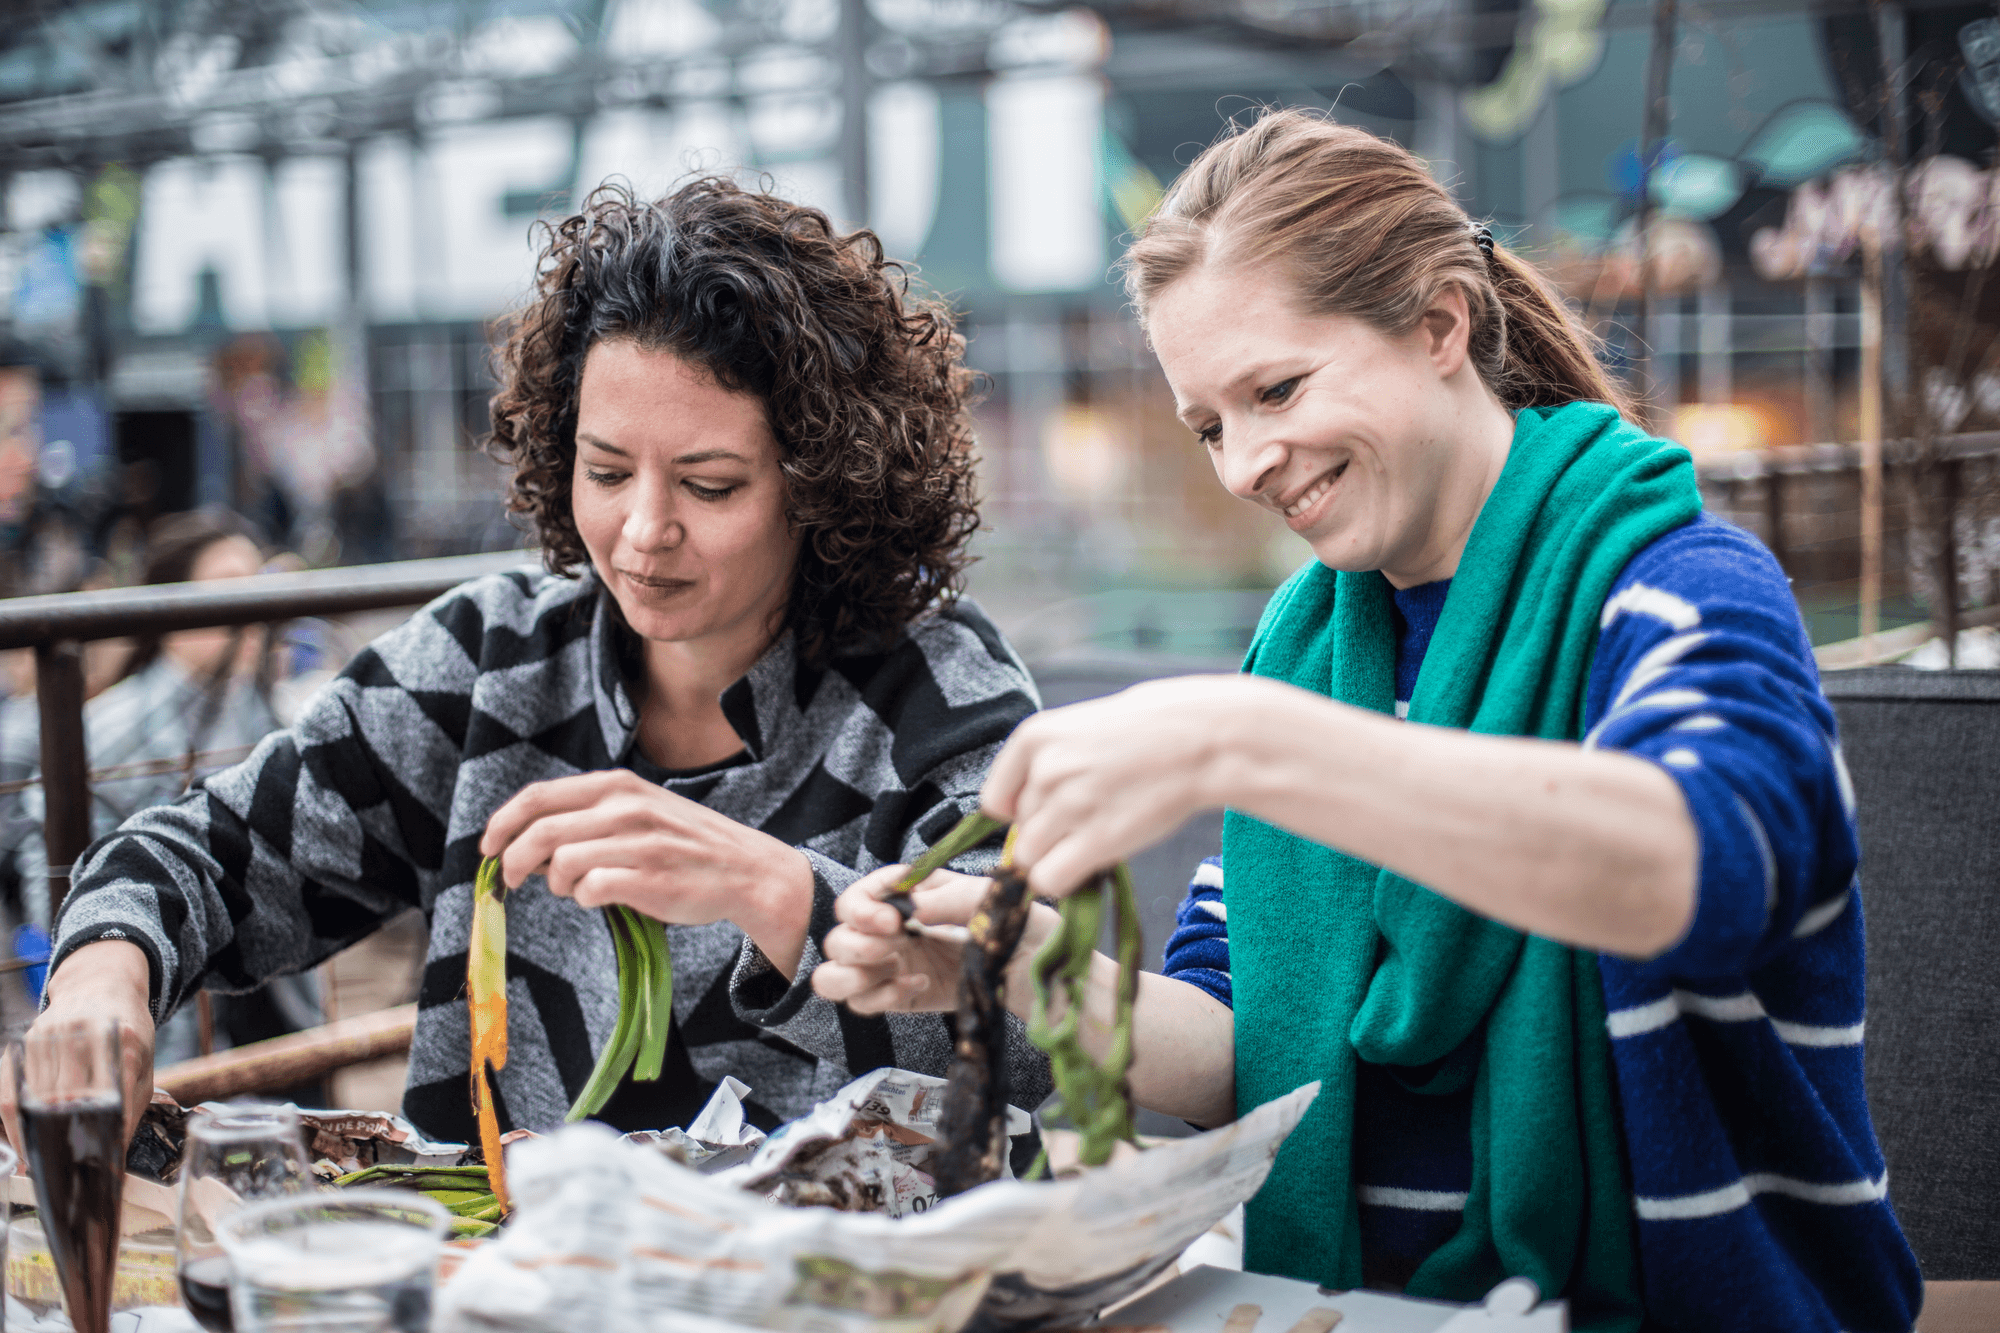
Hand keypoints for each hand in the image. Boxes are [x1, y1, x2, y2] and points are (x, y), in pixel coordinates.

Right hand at [0, 939, 156, 1149]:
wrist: (104, 984)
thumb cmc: (127, 1031)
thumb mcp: (145, 1063)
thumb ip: (133, 1105)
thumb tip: (115, 1152)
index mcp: (126, 1040)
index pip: (113, 1095)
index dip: (103, 1133)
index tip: (99, 1164)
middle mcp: (87, 1033)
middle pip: (68, 1100)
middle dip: (63, 1140)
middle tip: (63, 1173)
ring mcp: (54, 1034)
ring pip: (36, 1096)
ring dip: (35, 1134)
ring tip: (39, 1164)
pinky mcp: (30, 1038)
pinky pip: (14, 1086)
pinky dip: (15, 1118)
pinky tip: (22, 1139)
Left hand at [481, 769, 815, 976]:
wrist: (744, 868)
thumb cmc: (683, 841)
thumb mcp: (638, 808)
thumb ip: (588, 816)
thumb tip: (523, 841)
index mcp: (616, 786)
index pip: (538, 797)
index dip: (501, 823)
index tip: (487, 846)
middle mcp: (625, 808)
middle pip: (539, 833)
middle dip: (512, 861)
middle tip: (510, 880)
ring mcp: (639, 844)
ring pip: (560, 865)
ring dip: (554, 884)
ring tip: (571, 889)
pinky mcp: (650, 880)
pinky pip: (590, 891)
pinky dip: (584, 899)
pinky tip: (600, 898)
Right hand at [812, 865, 1055, 1014]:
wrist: (1040, 968)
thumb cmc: (1017, 922)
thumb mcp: (985, 898)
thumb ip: (944, 899)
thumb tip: (907, 907)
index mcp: (906, 898)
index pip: (855, 899)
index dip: (861, 908)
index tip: (892, 919)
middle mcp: (891, 931)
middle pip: (835, 939)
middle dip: (855, 943)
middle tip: (893, 945)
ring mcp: (893, 967)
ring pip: (833, 976)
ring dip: (852, 974)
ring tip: (893, 966)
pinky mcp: (901, 998)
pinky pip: (862, 1004)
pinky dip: (881, 997)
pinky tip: (918, 985)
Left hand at [982, 674, 1262, 898]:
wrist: (1200, 739)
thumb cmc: (1145, 734)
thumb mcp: (1080, 729)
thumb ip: (1045, 767)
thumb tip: (1016, 820)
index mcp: (1033, 738)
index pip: (996, 803)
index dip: (1022, 815)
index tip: (1052, 812)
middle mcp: (1044, 770)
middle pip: (1018, 834)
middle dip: (1050, 836)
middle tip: (1091, 821)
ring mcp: (1070, 805)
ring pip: (1029, 859)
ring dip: (1058, 859)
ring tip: (1096, 839)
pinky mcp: (1097, 839)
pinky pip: (1050, 879)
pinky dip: (1066, 881)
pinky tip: (1093, 862)